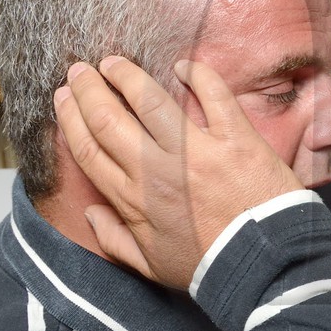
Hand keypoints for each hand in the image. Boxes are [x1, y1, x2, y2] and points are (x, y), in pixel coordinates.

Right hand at [53, 56, 302, 288]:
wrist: (267, 267)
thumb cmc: (210, 267)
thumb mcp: (152, 267)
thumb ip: (115, 241)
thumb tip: (90, 214)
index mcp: (134, 201)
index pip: (90, 150)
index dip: (71, 120)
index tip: (63, 98)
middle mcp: (158, 170)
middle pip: (109, 120)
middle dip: (88, 90)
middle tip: (79, 70)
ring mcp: (197, 152)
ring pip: (151, 101)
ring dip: (128, 76)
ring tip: (114, 62)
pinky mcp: (237, 139)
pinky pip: (214, 96)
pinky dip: (198, 75)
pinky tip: (184, 65)